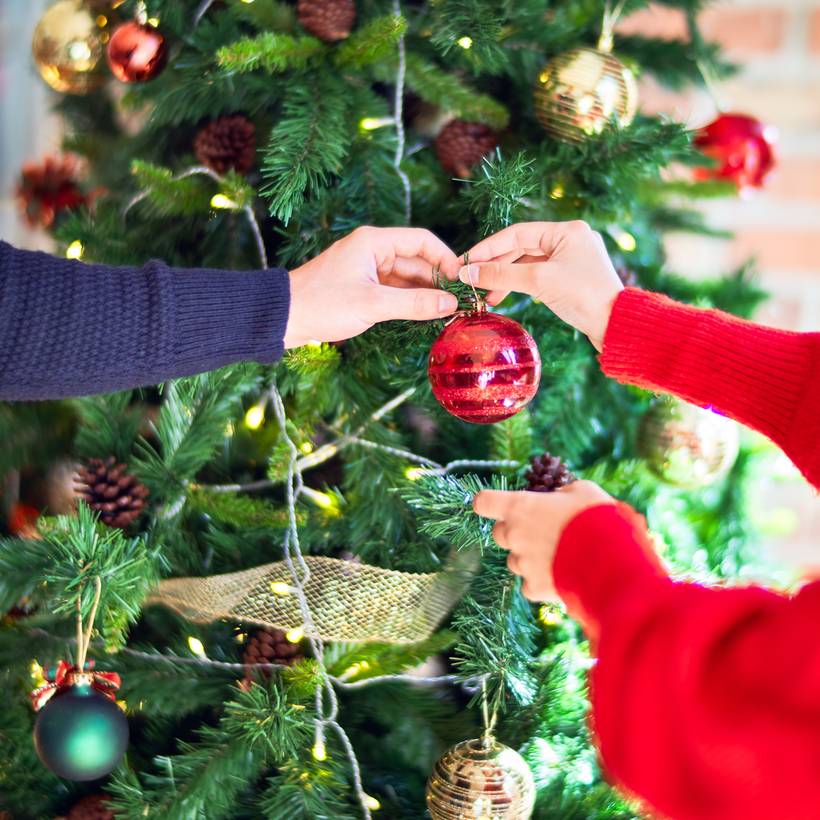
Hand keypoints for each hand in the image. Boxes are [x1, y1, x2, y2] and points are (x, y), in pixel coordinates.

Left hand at [284, 226, 459, 347]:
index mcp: (374, 242)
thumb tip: (450, 304)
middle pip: (416, 261)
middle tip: (460, 302)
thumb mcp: (373, 304)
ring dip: (425, 294)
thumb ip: (414, 304)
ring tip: (448, 312)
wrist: (284, 318)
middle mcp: (372, 251)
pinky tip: (425, 315)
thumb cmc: (322, 304)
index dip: (445, 259)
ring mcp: (367, 270)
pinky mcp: (362, 288)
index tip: (462, 280)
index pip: (422, 241)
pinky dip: (409, 302)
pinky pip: (394, 291)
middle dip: (438, 281)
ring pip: (406, 279)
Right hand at [460, 221, 622, 350]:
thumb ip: (502, 274)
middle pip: (522, 248)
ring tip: (487, 295)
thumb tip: (468, 272)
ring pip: (529, 263)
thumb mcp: (539, 281)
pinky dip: (521, 284)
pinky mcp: (573, 277)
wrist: (616, 325)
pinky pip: (539, 275)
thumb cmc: (583, 296)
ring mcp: (573, 258)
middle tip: (472, 281)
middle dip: (496, 266)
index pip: (517, 233)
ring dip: (507, 278)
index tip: (466, 262)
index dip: (489, 248)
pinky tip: (505, 295)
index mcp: (567, 230)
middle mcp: (571, 239)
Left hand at [473, 481, 613, 600]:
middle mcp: (515, 535)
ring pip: (514, 561)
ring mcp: (523, 563)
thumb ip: (563, 493)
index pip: (484, 502)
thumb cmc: (598, 518)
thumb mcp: (583, 491)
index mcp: (521, 507)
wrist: (613, 561)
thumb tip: (559, 497)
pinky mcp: (535, 588)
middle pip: (498, 534)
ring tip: (559, 556)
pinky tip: (562, 576)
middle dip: (514, 532)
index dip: (489, 503)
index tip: (496, 504)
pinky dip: (541, 582)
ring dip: (529, 558)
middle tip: (541, 531)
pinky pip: (529, 585)